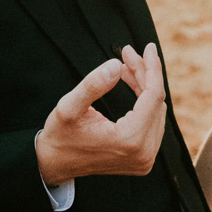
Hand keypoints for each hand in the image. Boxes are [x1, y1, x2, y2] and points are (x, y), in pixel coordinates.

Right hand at [36, 43, 166, 185]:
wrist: (54, 164)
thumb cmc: (60, 136)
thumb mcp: (68, 107)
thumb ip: (92, 86)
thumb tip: (116, 65)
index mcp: (130, 140)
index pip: (153, 96)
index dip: (152, 68)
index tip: (149, 47)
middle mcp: (144, 153)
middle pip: (156, 101)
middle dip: (144, 73)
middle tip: (128, 53)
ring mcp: (146, 159)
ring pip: (156, 110)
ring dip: (144, 85)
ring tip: (125, 67)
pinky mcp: (144, 159)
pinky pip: (153, 121)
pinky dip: (144, 101)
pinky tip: (131, 83)